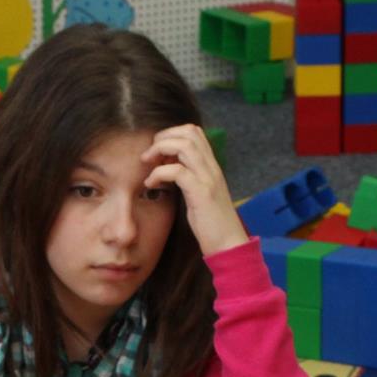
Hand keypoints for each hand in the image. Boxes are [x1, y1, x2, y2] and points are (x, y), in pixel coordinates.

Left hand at [140, 125, 246, 256]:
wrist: (229, 244)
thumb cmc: (212, 224)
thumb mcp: (199, 195)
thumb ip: (188, 179)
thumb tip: (168, 168)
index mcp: (211, 166)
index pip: (194, 132)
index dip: (172, 134)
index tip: (158, 152)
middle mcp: (212, 167)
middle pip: (188, 132)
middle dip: (163, 137)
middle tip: (149, 155)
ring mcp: (208, 178)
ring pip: (184, 145)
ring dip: (159, 150)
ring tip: (147, 164)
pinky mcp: (201, 193)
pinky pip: (177, 171)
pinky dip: (158, 173)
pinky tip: (150, 184)